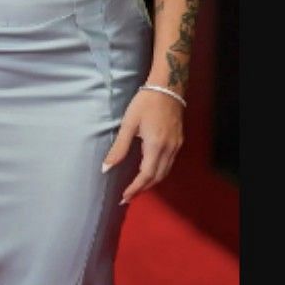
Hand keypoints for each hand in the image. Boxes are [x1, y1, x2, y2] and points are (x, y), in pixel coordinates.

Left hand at [103, 86, 184, 203]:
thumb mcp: (129, 124)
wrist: (167, 87)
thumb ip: (119, 148)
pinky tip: (148, 170)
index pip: (146, 175)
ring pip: (165, 172)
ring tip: (136, 187)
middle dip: (142, 189)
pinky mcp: (178, 141)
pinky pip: (169, 163)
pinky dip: (158, 172)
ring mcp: (176, 146)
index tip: (124, 197)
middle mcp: (169, 149)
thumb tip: (106, 168)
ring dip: (151, 182)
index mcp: (156, 146)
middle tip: (127, 196)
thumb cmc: (145, 103)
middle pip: (157, 177)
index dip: (135, 188)